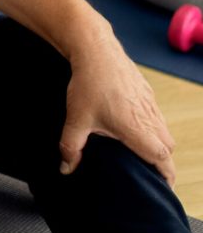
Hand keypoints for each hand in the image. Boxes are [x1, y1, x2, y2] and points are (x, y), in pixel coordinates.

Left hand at [59, 31, 174, 185]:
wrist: (95, 48)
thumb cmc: (88, 83)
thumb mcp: (76, 118)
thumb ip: (71, 146)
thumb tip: (66, 168)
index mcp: (137, 128)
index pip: (162, 158)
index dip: (165, 174)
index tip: (161, 184)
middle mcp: (149, 116)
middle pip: (166, 146)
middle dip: (161, 160)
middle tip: (149, 169)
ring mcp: (150, 102)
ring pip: (163, 129)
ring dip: (156, 141)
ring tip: (141, 148)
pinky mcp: (146, 90)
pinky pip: (156, 113)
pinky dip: (151, 123)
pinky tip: (134, 123)